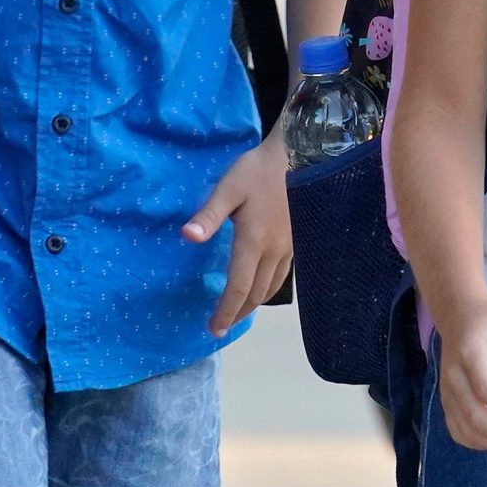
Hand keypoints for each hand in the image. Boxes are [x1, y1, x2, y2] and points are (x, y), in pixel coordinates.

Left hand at [183, 136, 291, 336]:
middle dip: (238, 313)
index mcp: (253, 241)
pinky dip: (267, 289)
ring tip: (238, 312)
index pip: (238, 288)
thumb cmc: (257, 171)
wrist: (298, 157)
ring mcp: (288, 248)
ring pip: (270, 287)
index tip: (214, 329)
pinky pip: (281, 275)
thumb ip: (209, 216)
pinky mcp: (296, 241)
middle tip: (221, 326)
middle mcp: (273, 251)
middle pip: (255, 294)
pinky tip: (260, 286)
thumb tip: (187, 238)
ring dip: (253, 304)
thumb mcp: (228, 189)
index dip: (226, 312)